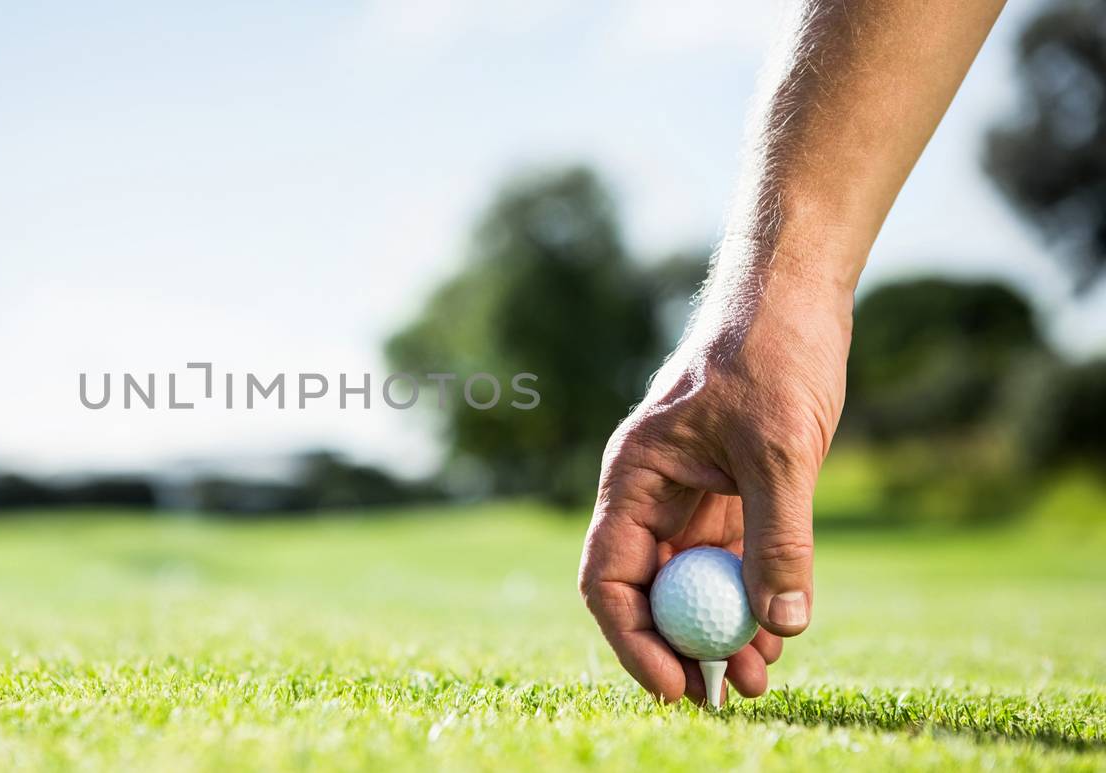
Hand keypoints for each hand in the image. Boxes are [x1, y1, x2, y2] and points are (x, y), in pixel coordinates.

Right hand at [578, 277, 850, 702]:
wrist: (796, 294)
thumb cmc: (772, 352)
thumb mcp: (781, 449)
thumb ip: (781, 538)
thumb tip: (783, 625)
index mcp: (634, 477)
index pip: (609, 577)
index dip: (634, 638)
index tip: (675, 684)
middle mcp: (652, 493)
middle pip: (647, 590)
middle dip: (679, 646)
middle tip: (718, 697)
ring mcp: (692, 495)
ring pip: (692, 583)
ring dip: (720, 633)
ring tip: (757, 680)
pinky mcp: (733, 492)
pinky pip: (732, 562)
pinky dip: (751, 600)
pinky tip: (778, 636)